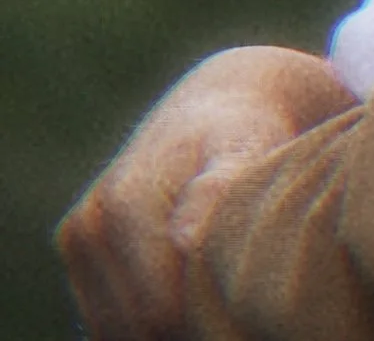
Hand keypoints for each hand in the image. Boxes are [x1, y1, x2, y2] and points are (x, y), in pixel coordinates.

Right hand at [56, 46, 356, 340]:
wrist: (216, 105)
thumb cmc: (243, 134)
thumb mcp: (245, 148)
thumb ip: (218, 189)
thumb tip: (183, 239)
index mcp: (124, 205)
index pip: (160, 314)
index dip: (208, 315)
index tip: (242, 293)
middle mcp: (90, 225)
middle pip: (138, 326)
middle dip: (189, 320)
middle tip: (230, 286)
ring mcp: (79, 241)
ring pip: (120, 329)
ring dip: (167, 321)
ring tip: (211, 280)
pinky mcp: (78, 253)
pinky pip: (108, 321)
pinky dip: (144, 319)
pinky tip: (184, 283)